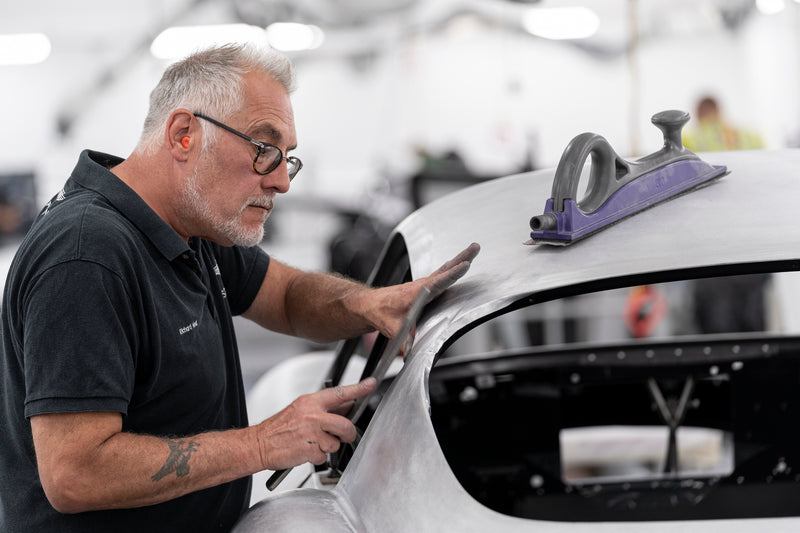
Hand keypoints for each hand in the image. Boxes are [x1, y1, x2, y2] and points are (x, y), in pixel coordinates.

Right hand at [255, 378, 375, 469]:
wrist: (259, 443)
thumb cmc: (278, 428)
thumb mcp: (300, 409)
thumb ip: (323, 408)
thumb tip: (345, 404)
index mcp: (310, 402)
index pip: (339, 393)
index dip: (358, 389)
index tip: (370, 384)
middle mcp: (312, 416)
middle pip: (345, 425)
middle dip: (348, 434)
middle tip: (344, 436)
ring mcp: (311, 434)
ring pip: (335, 444)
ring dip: (327, 447)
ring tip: (312, 444)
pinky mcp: (309, 450)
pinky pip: (324, 457)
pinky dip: (317, 458)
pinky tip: (306, 451)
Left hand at [368, 243, 480, 338]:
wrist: (369, 305)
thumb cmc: (380, 312)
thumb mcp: (391, 328)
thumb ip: (402, 339)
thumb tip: (409, 351)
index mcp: (416, 292)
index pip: (437, 282)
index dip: (452, 275)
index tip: (464, 265)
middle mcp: (421, 285)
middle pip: (445, 269)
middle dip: (461, 258)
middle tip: (475, 247)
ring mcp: (423, 284)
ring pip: (444, 269)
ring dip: (459, 259)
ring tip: (473, 249)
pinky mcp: (424, 286)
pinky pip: (441, 273)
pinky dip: (452, 266)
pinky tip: (458, 263)